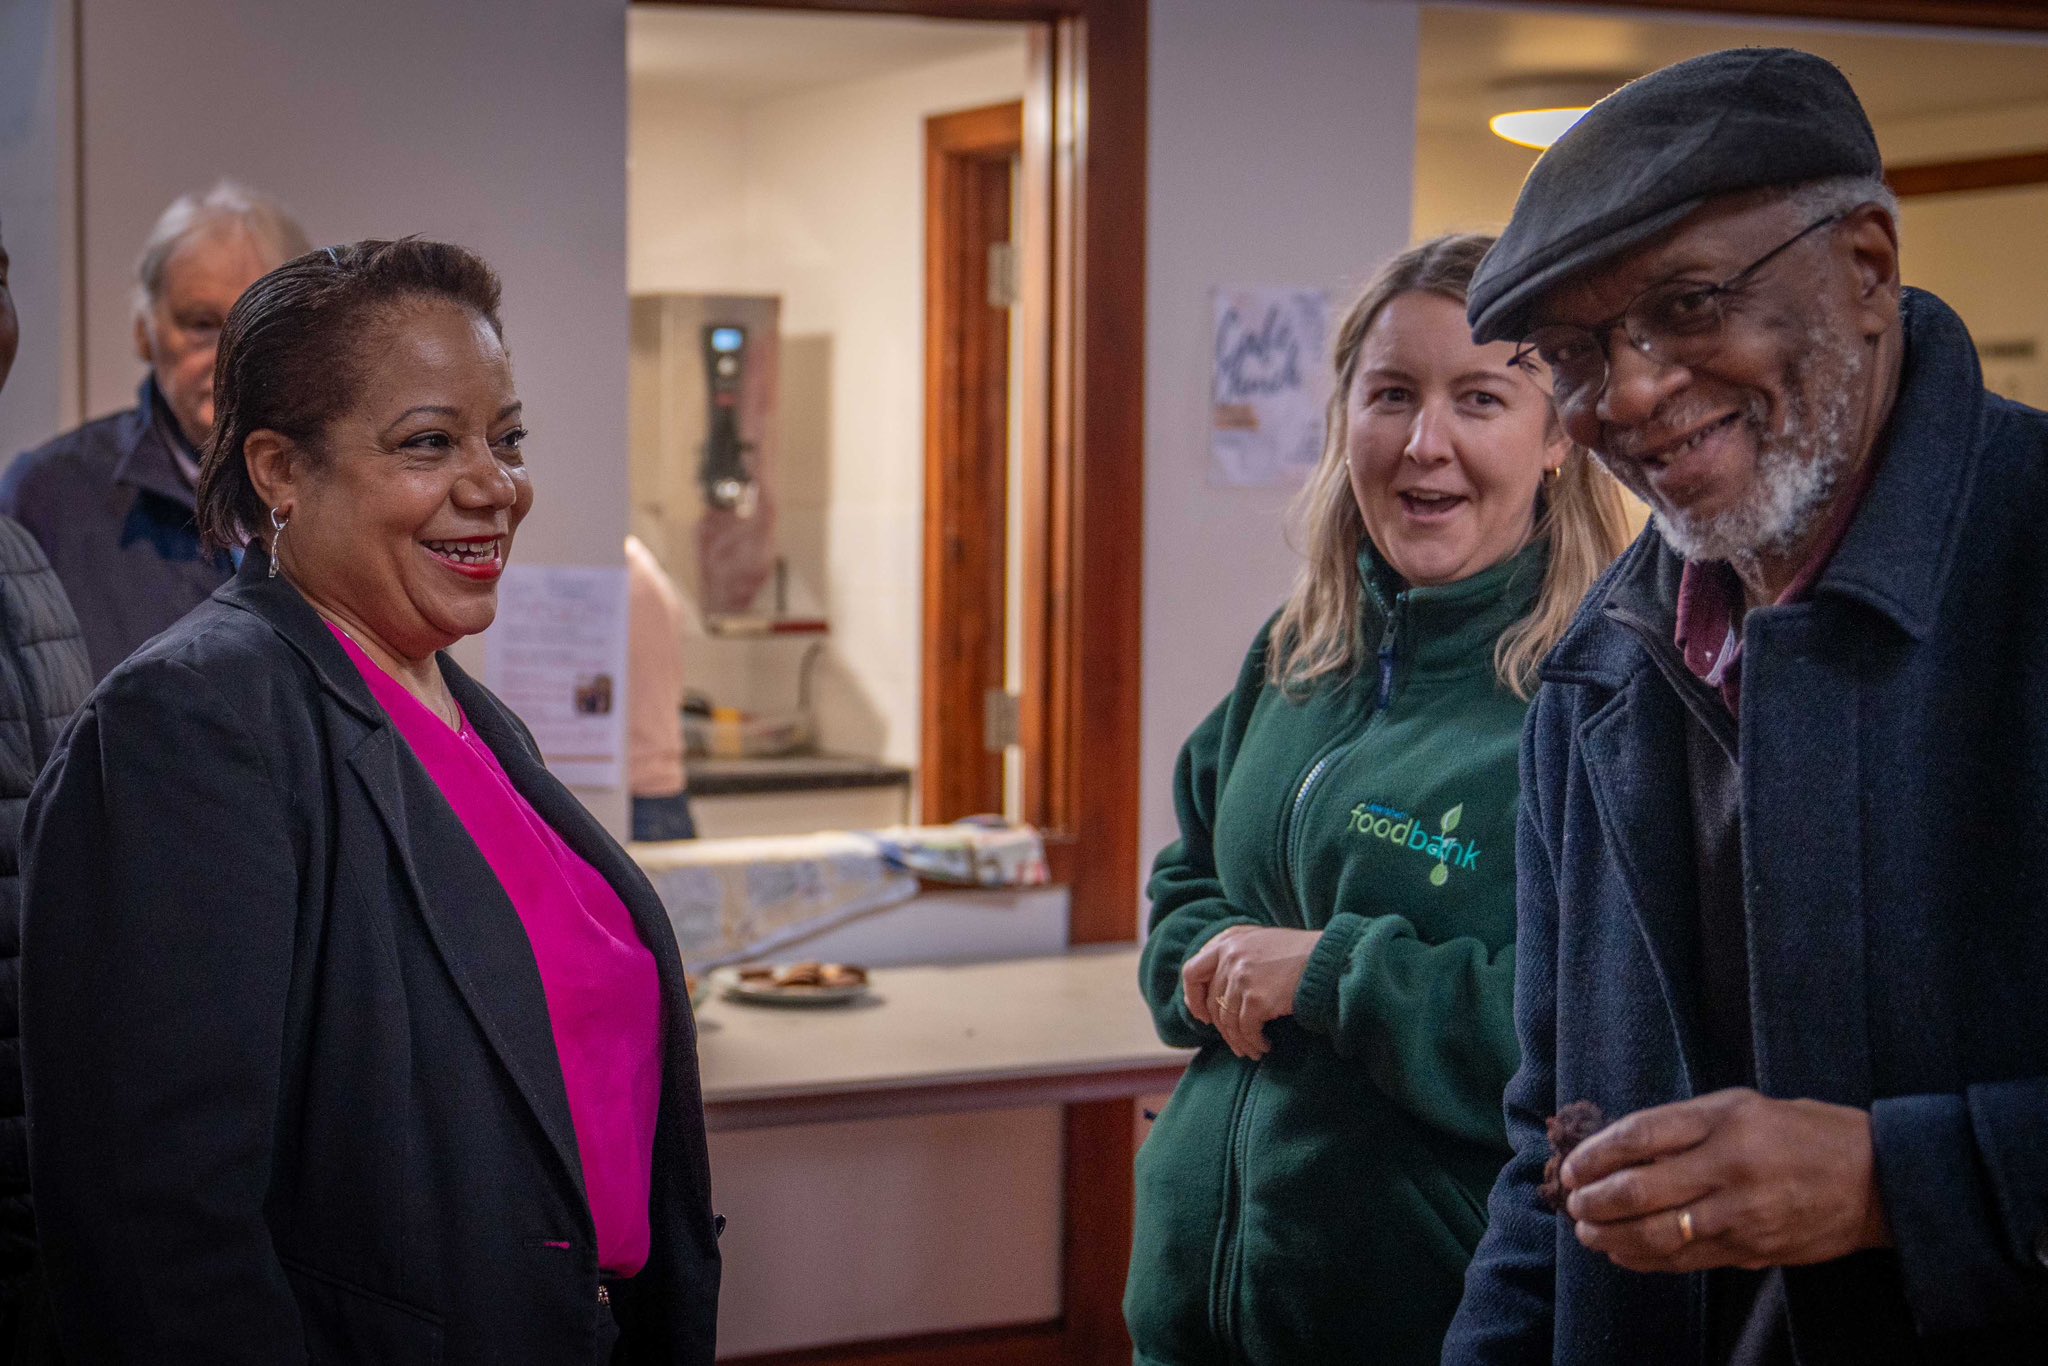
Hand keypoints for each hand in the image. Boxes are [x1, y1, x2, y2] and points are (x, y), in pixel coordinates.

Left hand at [1181, 926, 1321, 1059]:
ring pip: (1227, 1021)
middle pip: (1211, 1003)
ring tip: (1251, 1050)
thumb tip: (1210, 989)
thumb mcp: (1261, 941)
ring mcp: (1241, 977)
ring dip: (1239, 1041)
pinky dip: (1254, 1043)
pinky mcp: (1256, 999)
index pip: (1192, 971)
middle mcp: (1230, 955)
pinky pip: (1246, 1030)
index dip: (1193, 997)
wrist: (1328, 960)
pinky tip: (1265, 1046)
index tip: (1202, 1015)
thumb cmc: (1299, 953)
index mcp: (1228, 940)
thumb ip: (1235, 955)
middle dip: (1222, 1028)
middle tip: (1235, 1042)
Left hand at [1562, 1088, 1892, 1273]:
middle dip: (1593, 1200)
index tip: (1572, 1165)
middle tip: (1571, 1202)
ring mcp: (1740, 1213)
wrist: (1877, 1180)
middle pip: (1638, 1189)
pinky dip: (1644, 1258)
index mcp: (1724, 1119)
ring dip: (1610, 1235)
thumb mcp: (1742, 1107)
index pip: (1639, 1135)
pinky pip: (1684, 1259)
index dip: (1595, 1154)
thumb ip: (1684, 1126)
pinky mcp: (1751, 1249)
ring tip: (1587, 1230)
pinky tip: (1622, 1252)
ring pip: (1656, 1232)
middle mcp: (1729, 1165)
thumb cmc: (1802, 1133)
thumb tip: (1618, 1148)